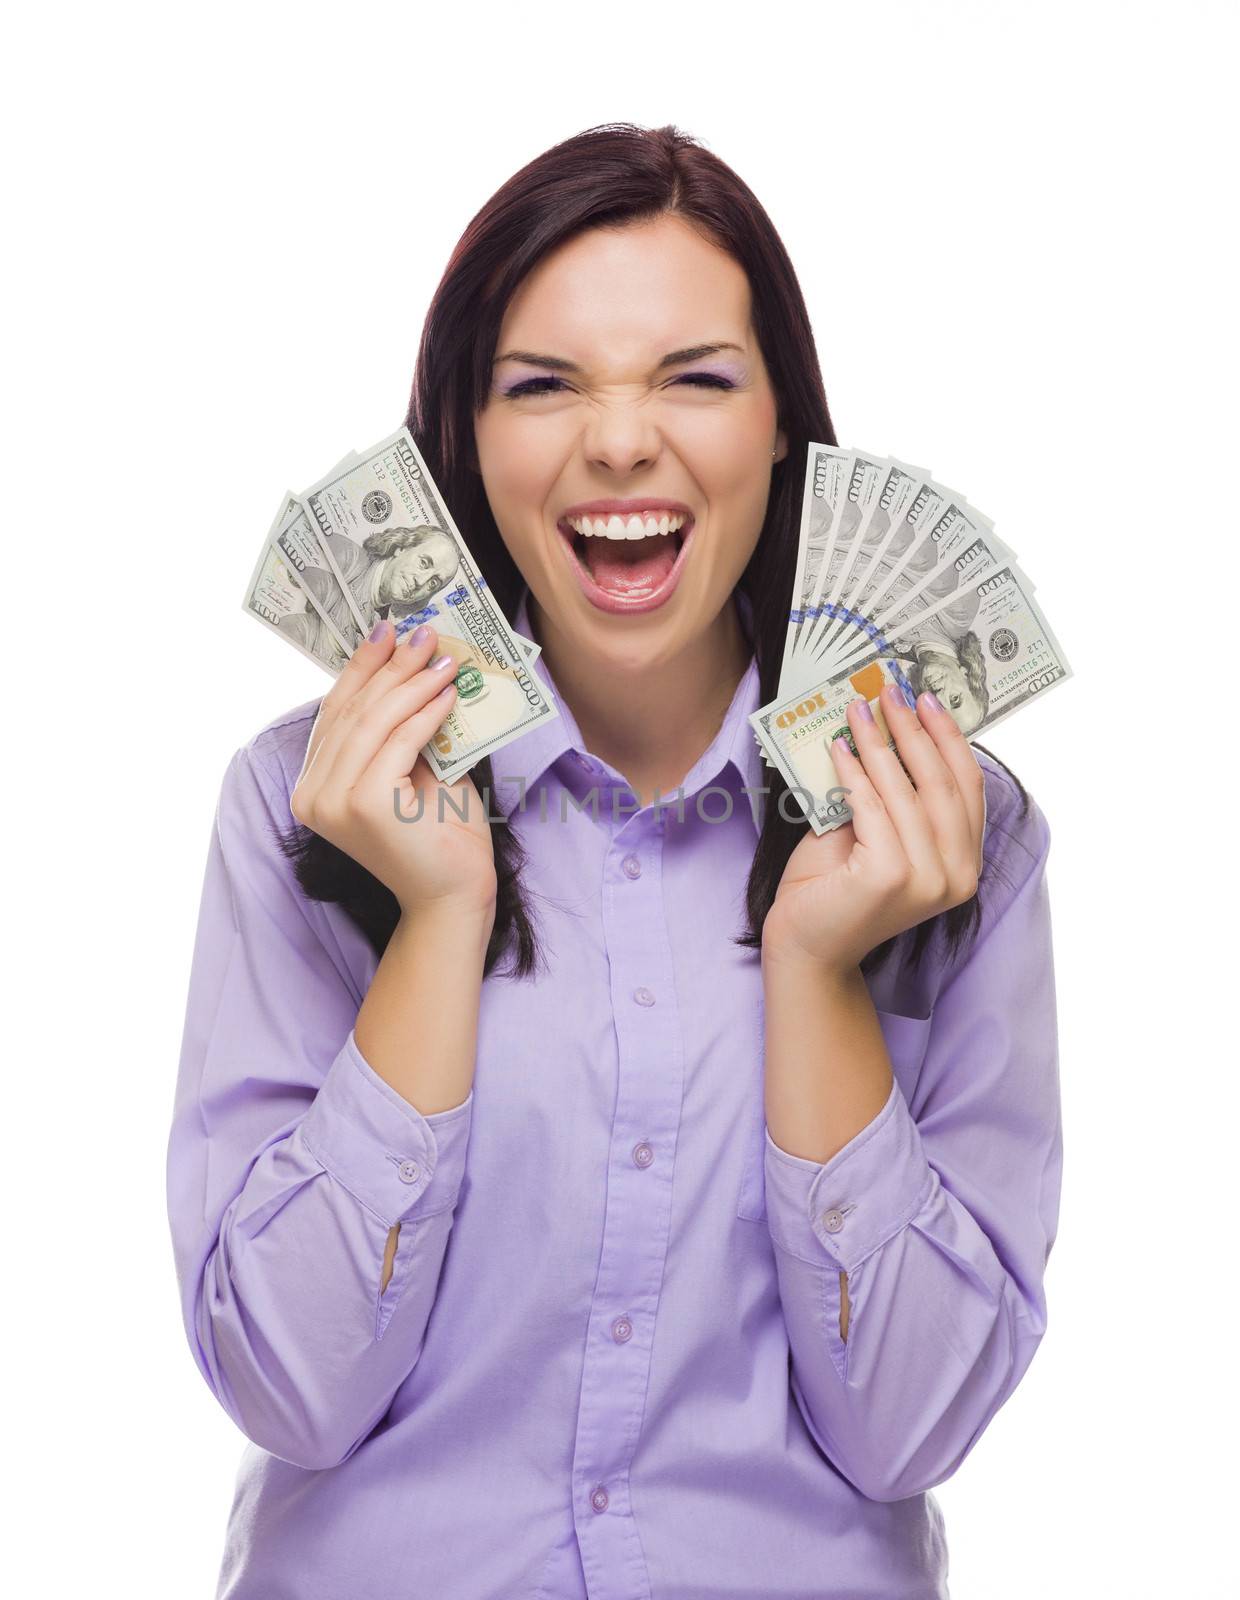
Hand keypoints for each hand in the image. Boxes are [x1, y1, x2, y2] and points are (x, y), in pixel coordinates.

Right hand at [290, 620, 497, 918]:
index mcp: (314, 787)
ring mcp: (333, 802)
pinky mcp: (364, 804)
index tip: (387, 631)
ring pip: (374, 722)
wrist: (454, 894)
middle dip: (390, 666)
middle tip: (423, 633)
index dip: (361, 668)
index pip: (336, 714)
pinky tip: (448, 693)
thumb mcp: (413, 768)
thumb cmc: (439, 834)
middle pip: (353, 712)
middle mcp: (311, 796)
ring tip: (443, 658)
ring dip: (412, 682)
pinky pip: (398, 741)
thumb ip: (400, 728)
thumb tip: (412, 662)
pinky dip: (425, 712)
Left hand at [762, 682, 985, 973]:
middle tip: (890, 691)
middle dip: (913, 729)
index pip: (968, 788)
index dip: (949, 738)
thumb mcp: (874, 834)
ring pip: (906, 791)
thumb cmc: (836, 889)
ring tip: (858, 709)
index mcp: (965, 865)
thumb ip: (891, 796)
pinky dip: (855, 772)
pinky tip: (839, 747)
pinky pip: (872, 807)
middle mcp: (957, 876)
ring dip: (880, 742)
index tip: (926, 700)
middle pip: (941, 783)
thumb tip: (885, 727)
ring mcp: (927, 880)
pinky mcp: (890, 877)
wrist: (806, 946)